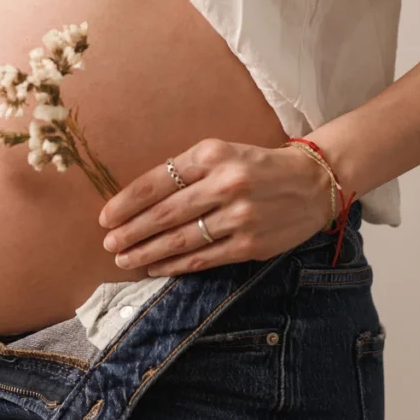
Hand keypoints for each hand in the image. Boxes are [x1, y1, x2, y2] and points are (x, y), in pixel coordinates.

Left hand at [98, 138, 332, 276]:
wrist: (313, 183)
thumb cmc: (258, 166)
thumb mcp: (224, 152)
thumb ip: (188, 170)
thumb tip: (141, 200)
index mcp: (213, 154)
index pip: (158, 181)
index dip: (127, 202)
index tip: (107, 217)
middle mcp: (225, 183)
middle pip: (165, 213)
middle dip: (131, 231)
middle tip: (109, 243)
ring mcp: (239, 217)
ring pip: (181, 239)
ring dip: (147, 252)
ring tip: (124, 259)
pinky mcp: (250, 244)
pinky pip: (203, 257)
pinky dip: (175, 264)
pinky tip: (156, 267)